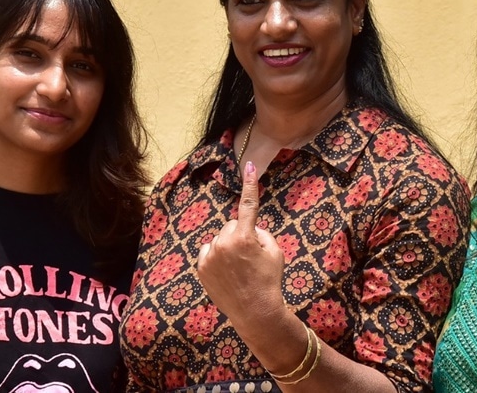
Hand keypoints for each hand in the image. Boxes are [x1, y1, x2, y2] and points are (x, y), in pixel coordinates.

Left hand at [197, 162, 287, 331]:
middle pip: (232, 225)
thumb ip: (261, 233)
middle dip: (241, 233)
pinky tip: (227, 272)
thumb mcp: (275, 252)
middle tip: (251, 255)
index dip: (250, 183)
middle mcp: (224, 242)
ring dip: (228, 246)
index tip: (249, 165)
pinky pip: (209, 251)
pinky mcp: (201, 267)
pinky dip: (217, 256)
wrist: (255, 311)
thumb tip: (249, 228)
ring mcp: (210, 255)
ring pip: (220, 238)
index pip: (248, 204)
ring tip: (238, 268)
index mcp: (244, 236)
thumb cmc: (269, 280)